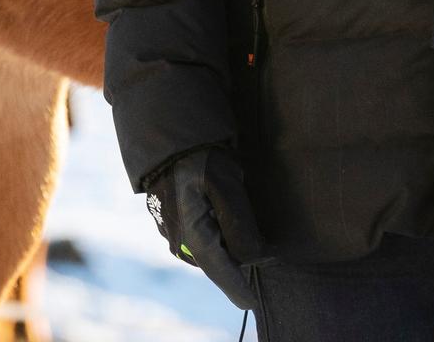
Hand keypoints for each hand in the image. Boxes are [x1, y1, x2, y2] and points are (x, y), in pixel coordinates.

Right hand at [146, 147, 263, 309]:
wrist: (166, 132)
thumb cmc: (197, 155)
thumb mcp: (225, 184)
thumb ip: (240, 225)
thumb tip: (255, 257)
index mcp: (191, 234)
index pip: (220, 271)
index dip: (238, 288)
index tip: (253, 302)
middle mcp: (178, 239)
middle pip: (217, 261)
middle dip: (240, 259)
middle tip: (267, 249)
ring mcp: (173, 229)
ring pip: (210, 247)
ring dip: (230, 243)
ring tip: (248, 225)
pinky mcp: (173, 218)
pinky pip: (202, 235)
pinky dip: (219, 231)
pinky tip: (227, 214)